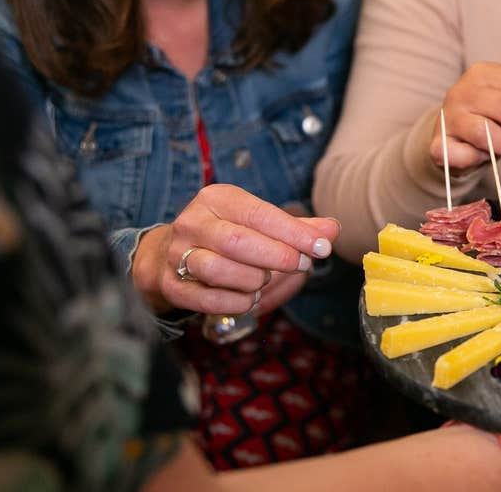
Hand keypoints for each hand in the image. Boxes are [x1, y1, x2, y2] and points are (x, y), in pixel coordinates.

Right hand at [131, 184, 337, 314]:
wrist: (168, 254)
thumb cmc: (227, 234)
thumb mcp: (259, 222)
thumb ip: (298, 227)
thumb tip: (332, 230)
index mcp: (217, 199)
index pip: (260, 214)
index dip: (294, 233)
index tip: (321, 247)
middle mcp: (193, 222)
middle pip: (239, 242)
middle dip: (277, 257)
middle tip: (300, 265)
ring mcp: (178, 254)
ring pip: (220, 270)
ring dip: (254, 281)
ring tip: (265, 280)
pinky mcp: (171, 285)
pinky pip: (208, 299)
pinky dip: (237, 302)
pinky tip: (250, 298)